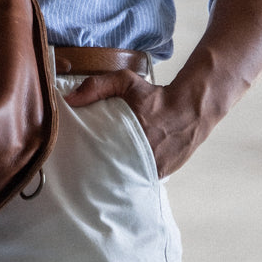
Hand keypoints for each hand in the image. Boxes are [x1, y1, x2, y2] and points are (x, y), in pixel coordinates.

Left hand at [63, 70, 212, 177]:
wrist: (192, 109)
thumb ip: (97, 86)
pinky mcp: (160, 173)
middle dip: (98, 171)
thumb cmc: (157, 97)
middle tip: (85, 170)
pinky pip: (139, 179)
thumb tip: (69, 99)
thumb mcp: (126, 82)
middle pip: (110, 171)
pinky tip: (122, 174)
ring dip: (115, 177)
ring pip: (125, 178)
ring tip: (101, 176)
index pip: (100, 156)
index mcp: (129, 135)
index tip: (77, 161)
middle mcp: (140, 155)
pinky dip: (131, 177)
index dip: (88, 160)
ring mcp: (151, 167)